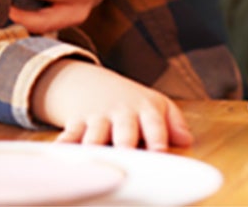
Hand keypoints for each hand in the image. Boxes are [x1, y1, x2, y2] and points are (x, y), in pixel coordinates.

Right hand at [33, 59, 192, 149]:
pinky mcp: (76, 124)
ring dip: (94, 148)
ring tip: (94, 163)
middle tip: (126, 161)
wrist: (94, 85)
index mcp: (146, 109)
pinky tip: (60, 156)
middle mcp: (122, 113)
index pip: (155, 124)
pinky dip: (63, 146)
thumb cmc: (132, 103)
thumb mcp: (156, 105)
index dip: (157, 138)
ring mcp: (98, 118)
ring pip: (95, 136)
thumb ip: (173, 123)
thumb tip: (187, 140)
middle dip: (125, 146)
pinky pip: (68, 137)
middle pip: (124, 132)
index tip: (159, 153)